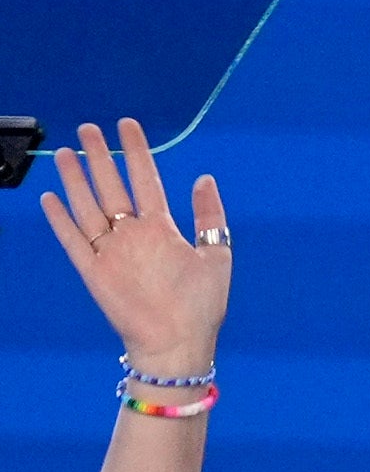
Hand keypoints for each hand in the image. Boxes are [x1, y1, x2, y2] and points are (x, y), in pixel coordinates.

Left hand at [38, 118, 226, 373]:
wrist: (172, 346)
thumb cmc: (200, 306)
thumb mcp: (218, 259)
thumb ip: (210, 216)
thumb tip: (204, 179)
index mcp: (161, 229)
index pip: (145, 177)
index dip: (135, 149)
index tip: (126, 125)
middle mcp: (130, 235)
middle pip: (110, 185)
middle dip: (99, 154)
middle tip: (87, 129)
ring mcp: (106, 252)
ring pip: (85, 205)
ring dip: (73, 177)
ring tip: (65, 153)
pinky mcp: (90, 272)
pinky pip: (69, 238)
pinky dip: (58, 217)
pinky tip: (49, 198)